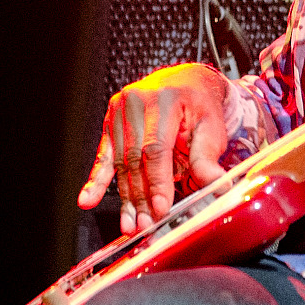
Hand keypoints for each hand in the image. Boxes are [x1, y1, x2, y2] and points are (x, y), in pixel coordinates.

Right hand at [77, 62, 229, 233]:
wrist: (185, 81)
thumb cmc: (198, 102)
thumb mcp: (211, 125)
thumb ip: (208, 156)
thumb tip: (217, 185)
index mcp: (164, 100)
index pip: (156, 148)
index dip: (157, 181)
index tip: (161, 207)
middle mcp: (137, 103)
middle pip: (135, 159)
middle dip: (141, 196)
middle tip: (147, 223)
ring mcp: (119, 112)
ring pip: (121, 162)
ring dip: (126, 197)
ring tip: (131, 223)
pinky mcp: (111, 122)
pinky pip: (103, 156)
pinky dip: (97, 180)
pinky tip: (88, 199)